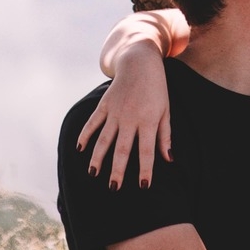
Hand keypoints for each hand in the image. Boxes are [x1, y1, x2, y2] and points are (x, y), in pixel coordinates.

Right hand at [77, 42, 171, 189]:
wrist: (140, 61)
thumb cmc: (157, 88)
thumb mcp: (166, 110)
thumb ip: (165, 135)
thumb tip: (169, 160)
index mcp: (149, 120)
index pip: (147, 151)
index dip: (145, 170)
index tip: (143, 187)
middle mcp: (130, 118)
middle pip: (122, 149)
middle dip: (117, 170)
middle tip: (113, 188)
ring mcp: (115, 111)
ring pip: (104, 138)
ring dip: (98, 157)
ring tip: (93, 173)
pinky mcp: (105, 104)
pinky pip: (93, 122)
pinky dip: (85, 134)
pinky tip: (79, 149)